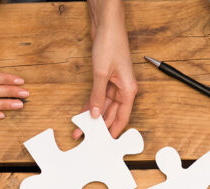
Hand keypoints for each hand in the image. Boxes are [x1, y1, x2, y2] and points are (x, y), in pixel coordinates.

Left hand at [74, 6, 136, 137]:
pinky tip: (82, 113)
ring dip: (92, 116)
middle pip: (112, 113)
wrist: (107, 25)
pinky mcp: (107, 78)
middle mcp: (124, 89)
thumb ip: (97, 95)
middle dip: (99, 125)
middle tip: (86, 136)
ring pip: (104, 106)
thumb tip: (94, 113)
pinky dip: (91, 104)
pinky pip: (99, 96)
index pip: (122, 117)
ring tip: (80, 127)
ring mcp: (115, 84)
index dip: (114, 131)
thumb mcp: (101, 73)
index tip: (105, 142)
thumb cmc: (111, 44)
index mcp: (129, 90)